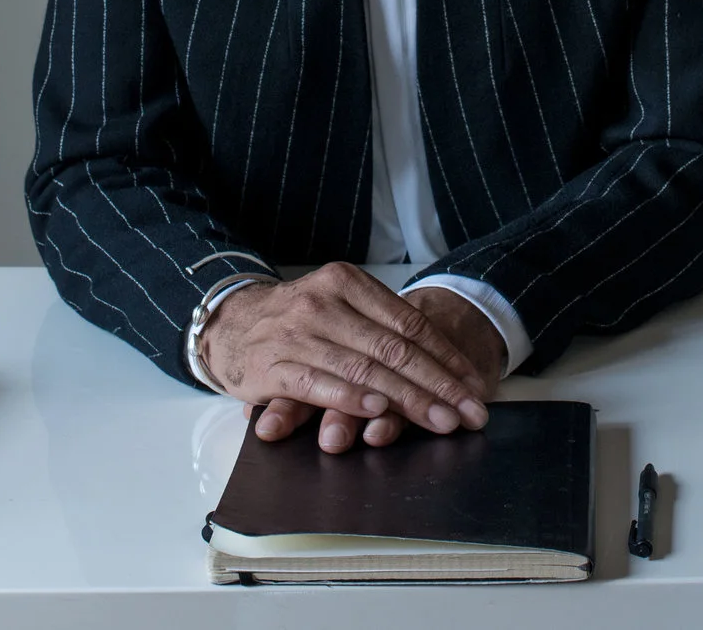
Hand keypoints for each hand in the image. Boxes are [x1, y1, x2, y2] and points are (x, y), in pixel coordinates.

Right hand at [202, 262, 493, 452]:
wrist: (229, 321)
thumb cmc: (296, 320)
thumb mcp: (339, 305)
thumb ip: (380, 327)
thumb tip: (445, 367)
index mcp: (347, 282)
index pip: (408, 321)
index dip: (445, 357)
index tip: (473, 386)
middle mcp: (324, 303)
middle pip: (393, 348)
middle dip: (437, 385)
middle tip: (468, 413)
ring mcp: (297, 334)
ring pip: (363, 369)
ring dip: (406, 400)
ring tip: (439, 420)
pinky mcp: (272, 366)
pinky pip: (318, 384)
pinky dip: (350, 399)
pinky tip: (377, 412)